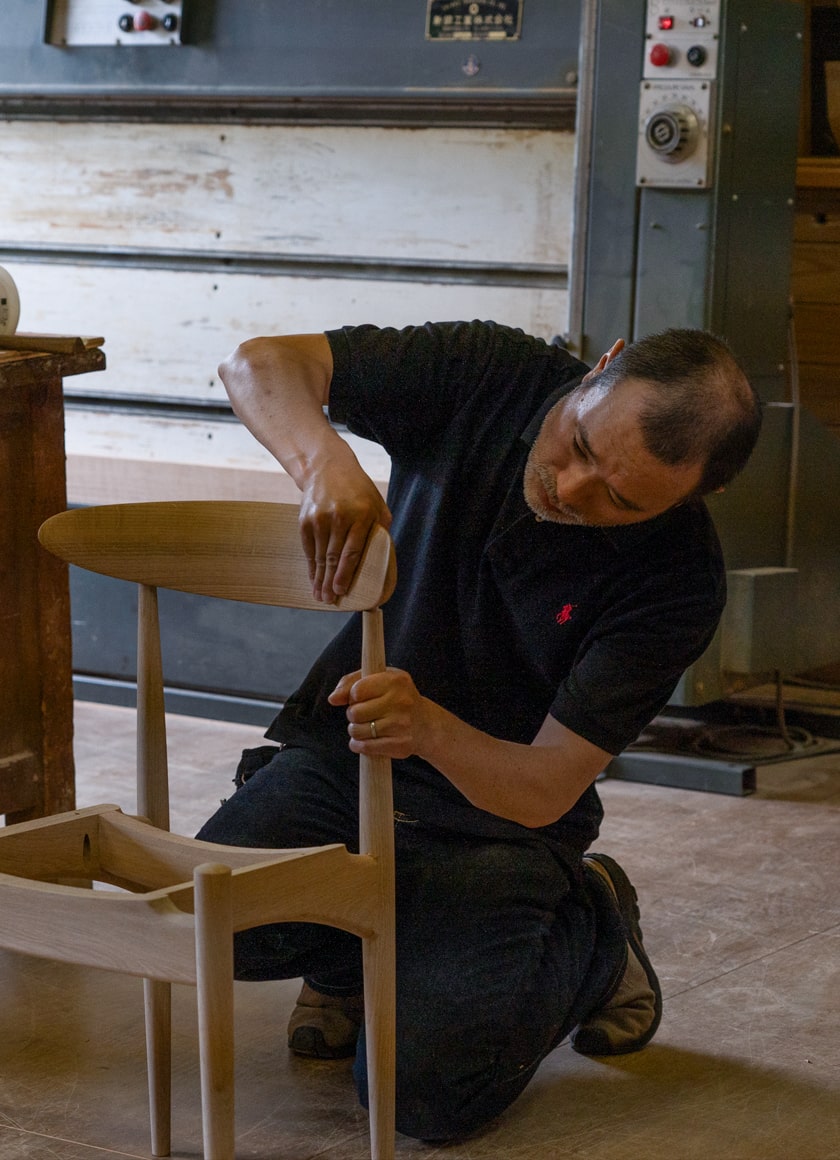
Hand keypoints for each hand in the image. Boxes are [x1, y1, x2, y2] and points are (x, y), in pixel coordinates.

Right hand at [299, 466, 390, 602]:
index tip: (341, 590)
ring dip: (319, 578)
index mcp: (362, 515)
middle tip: (329, 600)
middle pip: (332, 557)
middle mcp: (339, 517)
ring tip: (320, 595)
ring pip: (318, 555)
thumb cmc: (358, 490)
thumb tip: (383, 558)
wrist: (327, 466)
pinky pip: (308, 548)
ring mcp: (319, 518)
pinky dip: (311, 565)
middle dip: (330, 582)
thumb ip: (381, 529)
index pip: (352, 550)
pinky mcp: (305, 520)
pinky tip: (313, 578)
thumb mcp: (377, 504)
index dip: (345, 573)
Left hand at [328, 667, 428, 758]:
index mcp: (396, 681)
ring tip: (367, 726)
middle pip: (354, 713)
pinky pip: (365, 747)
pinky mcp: (400, 745)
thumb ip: (352, 682)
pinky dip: (359, 745)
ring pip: (357, 731)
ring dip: (355, 730)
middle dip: (353, 714)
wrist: (426, 724)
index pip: (357, 691)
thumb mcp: (380, 679)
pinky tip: (366, 739)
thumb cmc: (397, 698)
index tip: (360, 698)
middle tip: (364, 714)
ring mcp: (401, 725)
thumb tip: (333, 699)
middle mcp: (401, 702)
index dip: (353, 696)